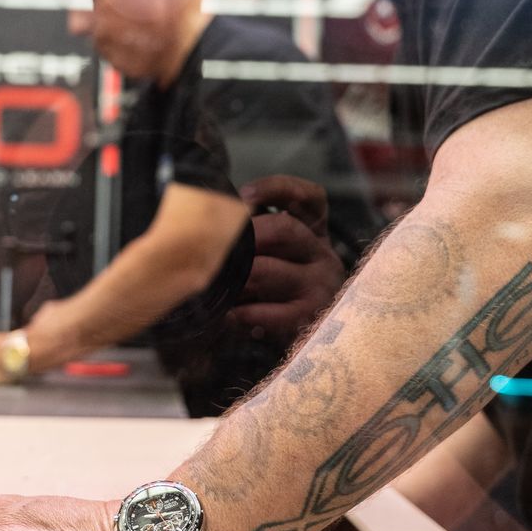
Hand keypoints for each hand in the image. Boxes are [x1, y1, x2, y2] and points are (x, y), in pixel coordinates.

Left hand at [223, 176, 344, 342]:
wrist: (309, 341)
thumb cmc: (276, 290)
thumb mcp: (272, 255)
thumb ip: (254, 232)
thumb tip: (208, 212)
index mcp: (315, 232)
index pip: (310, 197)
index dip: (278, 188)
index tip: (244, 196)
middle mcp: (323, 254)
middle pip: (284, 228)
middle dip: (244, 235)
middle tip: (216, 245)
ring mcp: (320, 286)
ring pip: (266, 270)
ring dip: (235, 277)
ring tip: (217, 283)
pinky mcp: (309, 317)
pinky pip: (267, 312)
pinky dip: (242, 313)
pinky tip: (228, 314)